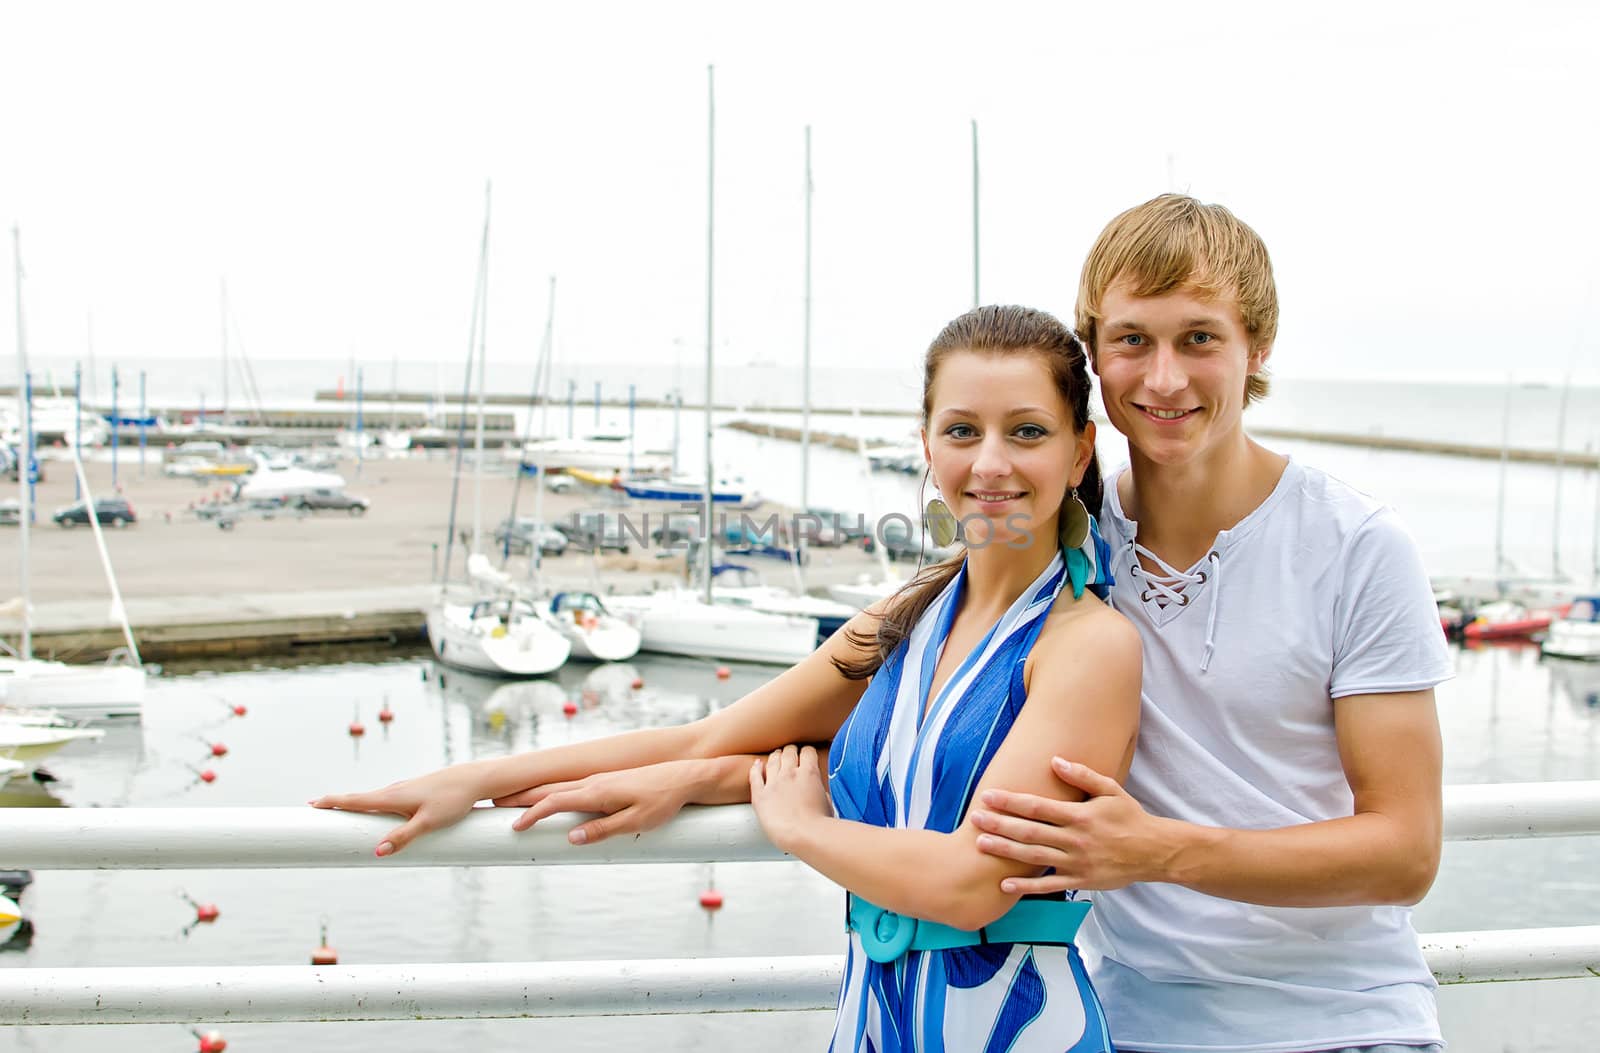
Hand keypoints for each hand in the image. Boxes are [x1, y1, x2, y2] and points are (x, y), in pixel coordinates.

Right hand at [310, 766, 484, 857]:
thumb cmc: (454, 800)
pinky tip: (374, 811)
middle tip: (315, 809)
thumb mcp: (428, 822)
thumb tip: (377, 852)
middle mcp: (395, 790)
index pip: (355, 799)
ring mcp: (405, 790)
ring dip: (354, 804)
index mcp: (392, 796)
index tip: (311, 805)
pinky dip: (371, 804)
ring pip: (373, 799)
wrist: (475, 780)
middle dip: (337, 803)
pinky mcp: (415, 793)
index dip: (332, 802)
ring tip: (338, 813)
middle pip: (359, 798)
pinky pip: (386, 800)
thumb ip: (403, 837)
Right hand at [494, 759, 709, 845]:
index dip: (531, 815)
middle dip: (522, 797)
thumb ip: (602, 830)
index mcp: (596, 792)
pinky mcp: (609, 781)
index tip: (512, 827)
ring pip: (559, 785)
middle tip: (495, 803)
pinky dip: (553, 789)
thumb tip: (570, 838)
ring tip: (514, 799)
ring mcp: (600, 779)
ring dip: (535, 792)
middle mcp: (594, 782)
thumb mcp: (635, 822)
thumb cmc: (663, 802)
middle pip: (549, 789)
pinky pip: (572, 785)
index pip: (554, 802)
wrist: (686, 777)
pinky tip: (550, 794)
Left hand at [748, 745, 830, 851]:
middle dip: (791, 751)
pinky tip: (757, 764)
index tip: (806, 755)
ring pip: (773, 760)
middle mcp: (790, 773)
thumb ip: (820, 791)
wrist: (804, 835)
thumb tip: (819, 792)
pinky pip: (755, 776)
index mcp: (809, 773)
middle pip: (789, 752)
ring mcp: (773, 783)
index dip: (807, 752)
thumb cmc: (819, 824)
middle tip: (791, 753)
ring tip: (776, 755)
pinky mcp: (760, 796)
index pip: (808, 751)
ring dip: (775, 756)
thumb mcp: (827, 801)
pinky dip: (755, 768)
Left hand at [969, 757, 1171, 893]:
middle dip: (999, 825)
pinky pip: (1049, 886)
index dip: (1011, 801)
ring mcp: (1076, 862)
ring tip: (981, 844)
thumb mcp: (1111, 790)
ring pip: (1034, 857)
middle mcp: (1075, 839)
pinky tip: (1004, 884)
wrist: (1154, 852)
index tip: (988, 796)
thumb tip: (1055, 761)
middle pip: (1030, 832)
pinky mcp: (1080, 881)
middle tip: (974, 819)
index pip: (1038, 807)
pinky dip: (1026, 886)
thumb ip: (1083, 776)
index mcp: (1080, 815)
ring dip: (1005, 851)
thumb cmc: (1130, 817)